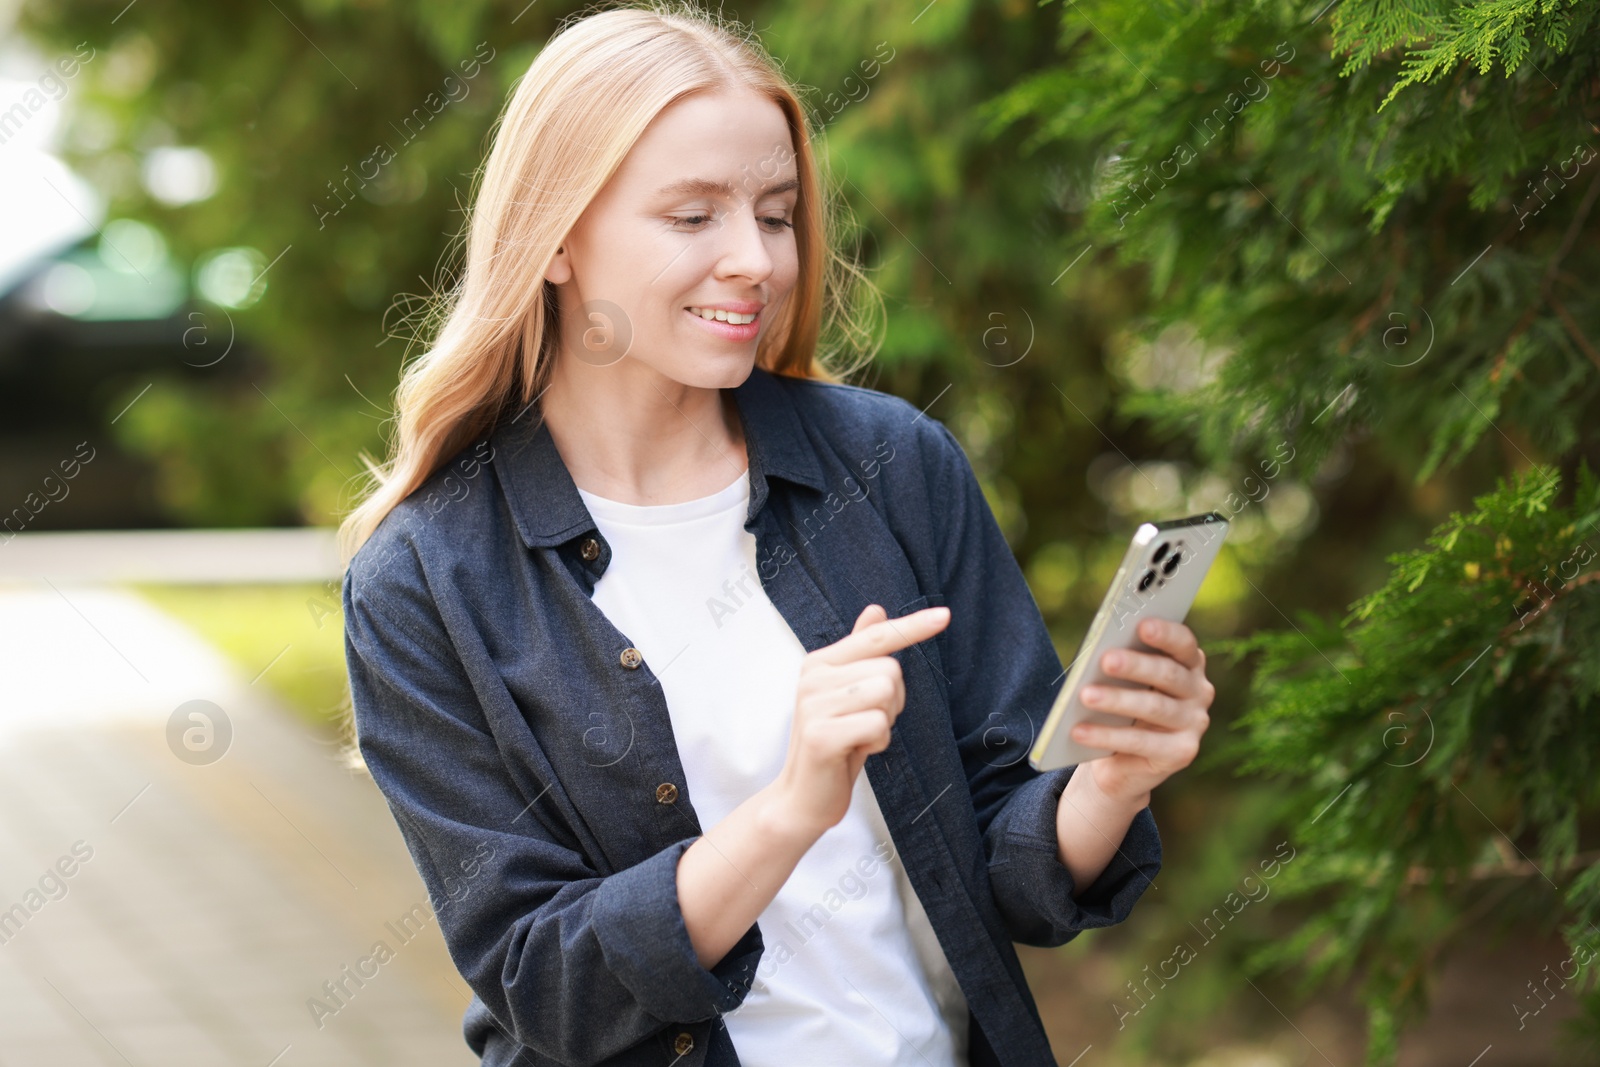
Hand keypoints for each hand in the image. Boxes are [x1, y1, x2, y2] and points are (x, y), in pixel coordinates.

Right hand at [770, 603, 950, 838]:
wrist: (803, 797)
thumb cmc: (835, 742)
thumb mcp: (849, 694)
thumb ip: (860, 652)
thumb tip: (876, 609)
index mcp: (820, 662)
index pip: (875, 636)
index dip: (912, 626)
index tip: (945, 615)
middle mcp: (813, 677)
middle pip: (890, 670)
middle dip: (893, 701)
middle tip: (866, 723)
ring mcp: (814, 705)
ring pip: (886, 694)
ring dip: (885, 722)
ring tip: (860, 735)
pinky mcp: (821, 735)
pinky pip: (878, 725)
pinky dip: (878, 742)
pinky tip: (856, 750)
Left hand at [1070, 617, 1213, 803]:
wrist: (1122, 759)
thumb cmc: (1122, 705)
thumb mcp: (1123, 682)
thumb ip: (1120, 665)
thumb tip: (1099, 654)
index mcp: (1188, 663)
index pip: (1183, 643)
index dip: (1165, 633)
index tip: (1142, 625)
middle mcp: (1198, 691)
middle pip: (1168, 674)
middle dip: (1135, 665)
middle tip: (1106, 660)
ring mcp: (1194, 723)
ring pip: (1154, 707)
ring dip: (1117, 700)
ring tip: (1085, 695)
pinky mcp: (1182, 753)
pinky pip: (1141, 742)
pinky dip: (1106, 735)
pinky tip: (1079, 731)